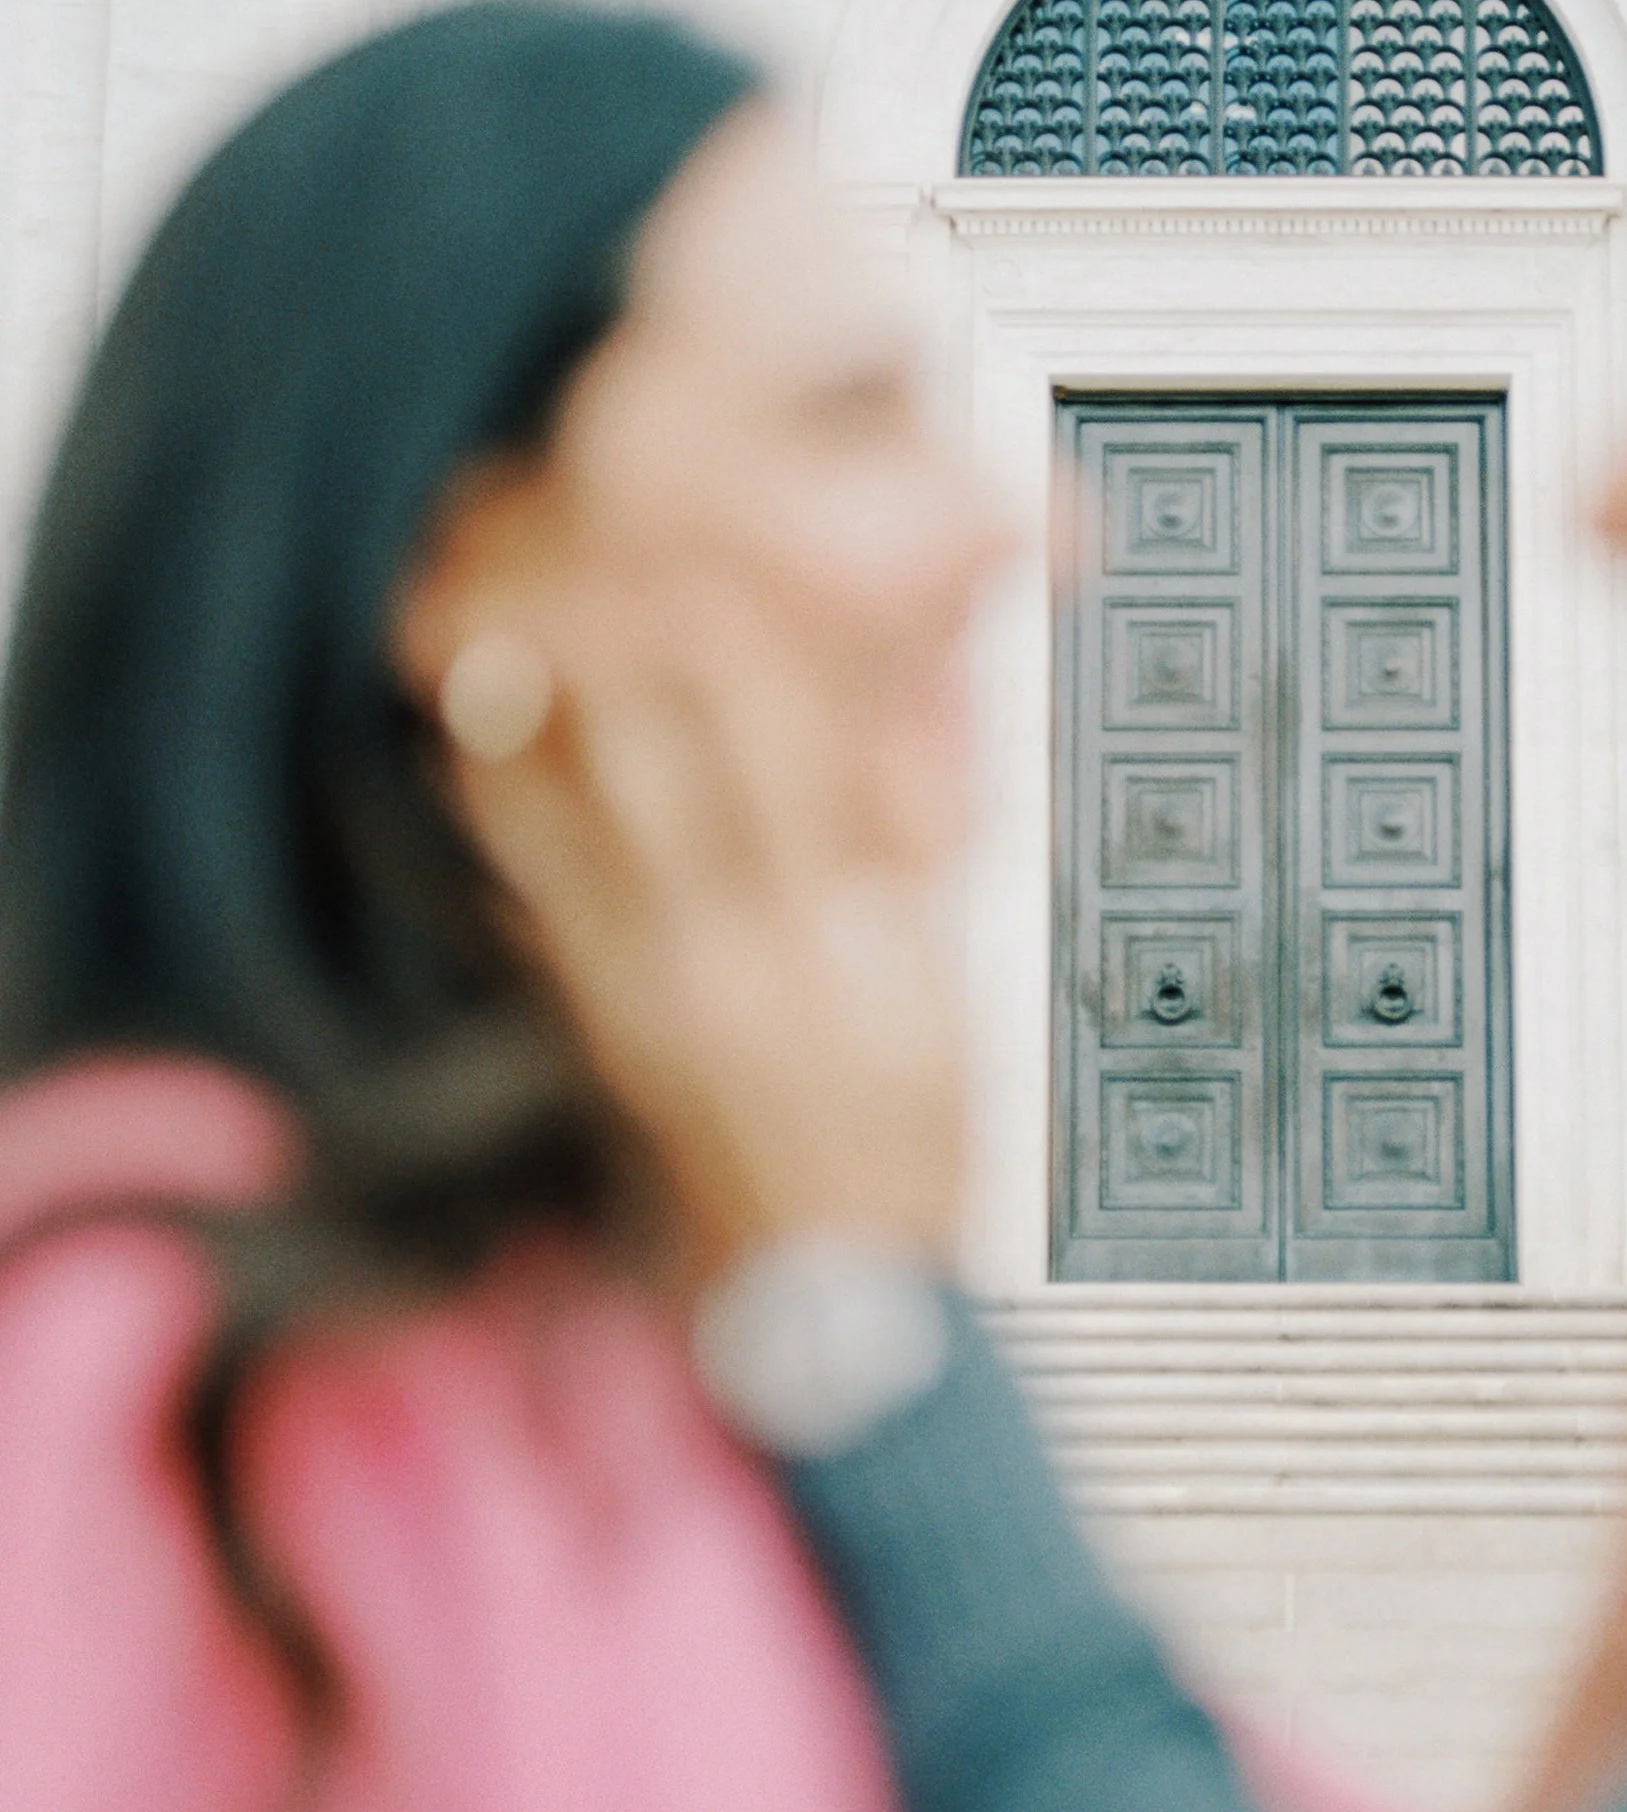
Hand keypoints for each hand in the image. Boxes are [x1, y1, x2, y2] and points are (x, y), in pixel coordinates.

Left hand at [419, 561, 970, 1274]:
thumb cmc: (919, 1141)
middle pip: (659, 742)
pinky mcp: (596, 1015)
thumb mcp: (956, 986)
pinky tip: (485, 721)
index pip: (791, 738)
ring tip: (513, 589)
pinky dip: (502, 784)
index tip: (729, 548)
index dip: (750, 627)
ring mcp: (649, 982)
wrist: (837, 1287)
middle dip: (625, 620)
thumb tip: (895, 724)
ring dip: (539, 681)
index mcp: (851, 934)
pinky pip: (529, 876)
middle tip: (594, 524)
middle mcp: (736, 946)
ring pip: (572, 796)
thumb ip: (921, 855)